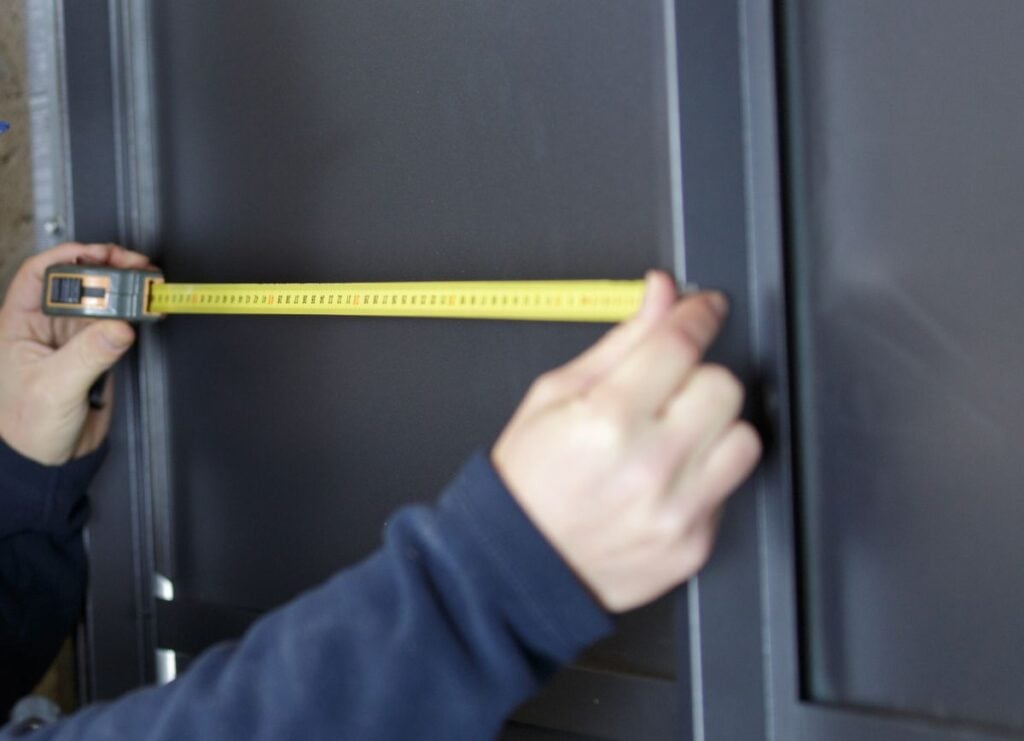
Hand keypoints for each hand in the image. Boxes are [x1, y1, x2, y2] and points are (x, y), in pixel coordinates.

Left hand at [0, 243, 152, 464]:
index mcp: (19, 324)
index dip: (68, 256)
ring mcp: (73, 338)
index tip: (99, 253)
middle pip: (78, 281)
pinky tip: (146, 311)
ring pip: (101, 301)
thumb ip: (87, 355)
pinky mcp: (97, 353)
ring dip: (125, 290)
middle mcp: (46, 325)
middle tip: (134, 266)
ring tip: (147, 284)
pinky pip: (117, 325)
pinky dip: (134, 314)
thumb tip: (119, 327)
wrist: (48, 462)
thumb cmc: (27, 428)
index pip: (39, 274)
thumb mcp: (54, 388)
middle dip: (107, 268)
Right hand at [492, 271, 761, 611]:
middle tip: (667, 392)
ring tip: (672, 439)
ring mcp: (677, 511)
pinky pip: (729, 489)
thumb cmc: (527, 481)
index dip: (698, 313)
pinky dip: (703, 476)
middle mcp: (650, 466)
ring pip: (743, 438)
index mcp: (608, 420)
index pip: (681, 344)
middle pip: (723, 386)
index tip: (703, 307)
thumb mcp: (554, 396)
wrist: (515, 566)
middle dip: (698, 377)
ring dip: (714, 428)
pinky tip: (664, 480)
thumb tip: (660, 293)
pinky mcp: (694, 544)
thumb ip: (620, 341)